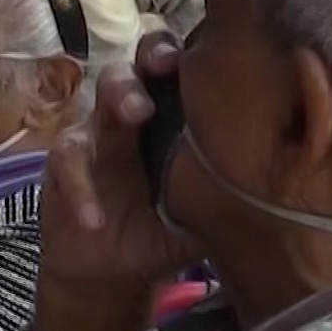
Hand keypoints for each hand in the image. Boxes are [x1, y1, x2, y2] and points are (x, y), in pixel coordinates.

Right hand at [39, 31, 201, 291]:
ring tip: (136, 113)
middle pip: (132, 71)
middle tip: (166, 67)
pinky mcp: (62, 166)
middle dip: (148, 60)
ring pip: (96, 101)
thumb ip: (224, 203)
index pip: (171, 72)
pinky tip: (94, 219)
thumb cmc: (159, 233)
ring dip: (117, 98)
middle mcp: (127, 118)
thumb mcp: (199, 221)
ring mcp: (93, 138)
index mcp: (165, 120)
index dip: (179, 55)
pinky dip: (80, 188)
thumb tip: (270, 195)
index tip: (199, 58)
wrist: (111, 275)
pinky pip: (67, 162)